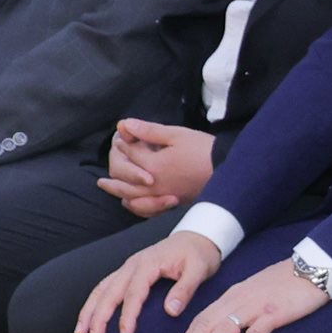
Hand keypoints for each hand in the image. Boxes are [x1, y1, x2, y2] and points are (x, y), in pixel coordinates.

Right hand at [75, 227, 223, 332]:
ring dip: (89, 310)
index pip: (134, 293)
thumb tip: (171, 311)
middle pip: (110, 291)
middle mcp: (133, 264)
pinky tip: (88, 317)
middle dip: (98, 316)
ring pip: (102, 288)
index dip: (127, 316)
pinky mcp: (128, 271)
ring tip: (80, 332)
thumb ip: (185, 289)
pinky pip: (106, 286)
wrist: (198, 236)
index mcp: (149, 264)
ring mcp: (128, 266)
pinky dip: (95, 301)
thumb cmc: (199, 254)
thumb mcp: (200, 270)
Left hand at [96, 115, 218, 212]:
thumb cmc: (203, 150)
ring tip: (105, 185)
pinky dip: (134, 205)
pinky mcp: (170, 202)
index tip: (122, 135)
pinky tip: (128, 201)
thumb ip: (148, 131)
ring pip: (131, 195)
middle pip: (124, 177)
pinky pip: (145, 208)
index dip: (124, 142)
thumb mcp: (176, 135)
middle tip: (108, 156)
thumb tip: (124, 124)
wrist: (226, 170)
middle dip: (115, 165)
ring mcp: (161, 195)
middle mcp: (153, 184)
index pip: (130, 153)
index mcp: (153, 165)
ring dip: (116, 189)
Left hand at [173, 257, 328, 332]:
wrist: (314, 267)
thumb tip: (226, 325)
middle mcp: (239, 300)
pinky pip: (256, 332)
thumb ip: (239, 306)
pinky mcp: (275, 313)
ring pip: (224, 329)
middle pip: (206, 325)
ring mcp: (257, 306)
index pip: (202, 318)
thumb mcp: (255, 291)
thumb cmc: (287, 282)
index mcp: (233, 295)